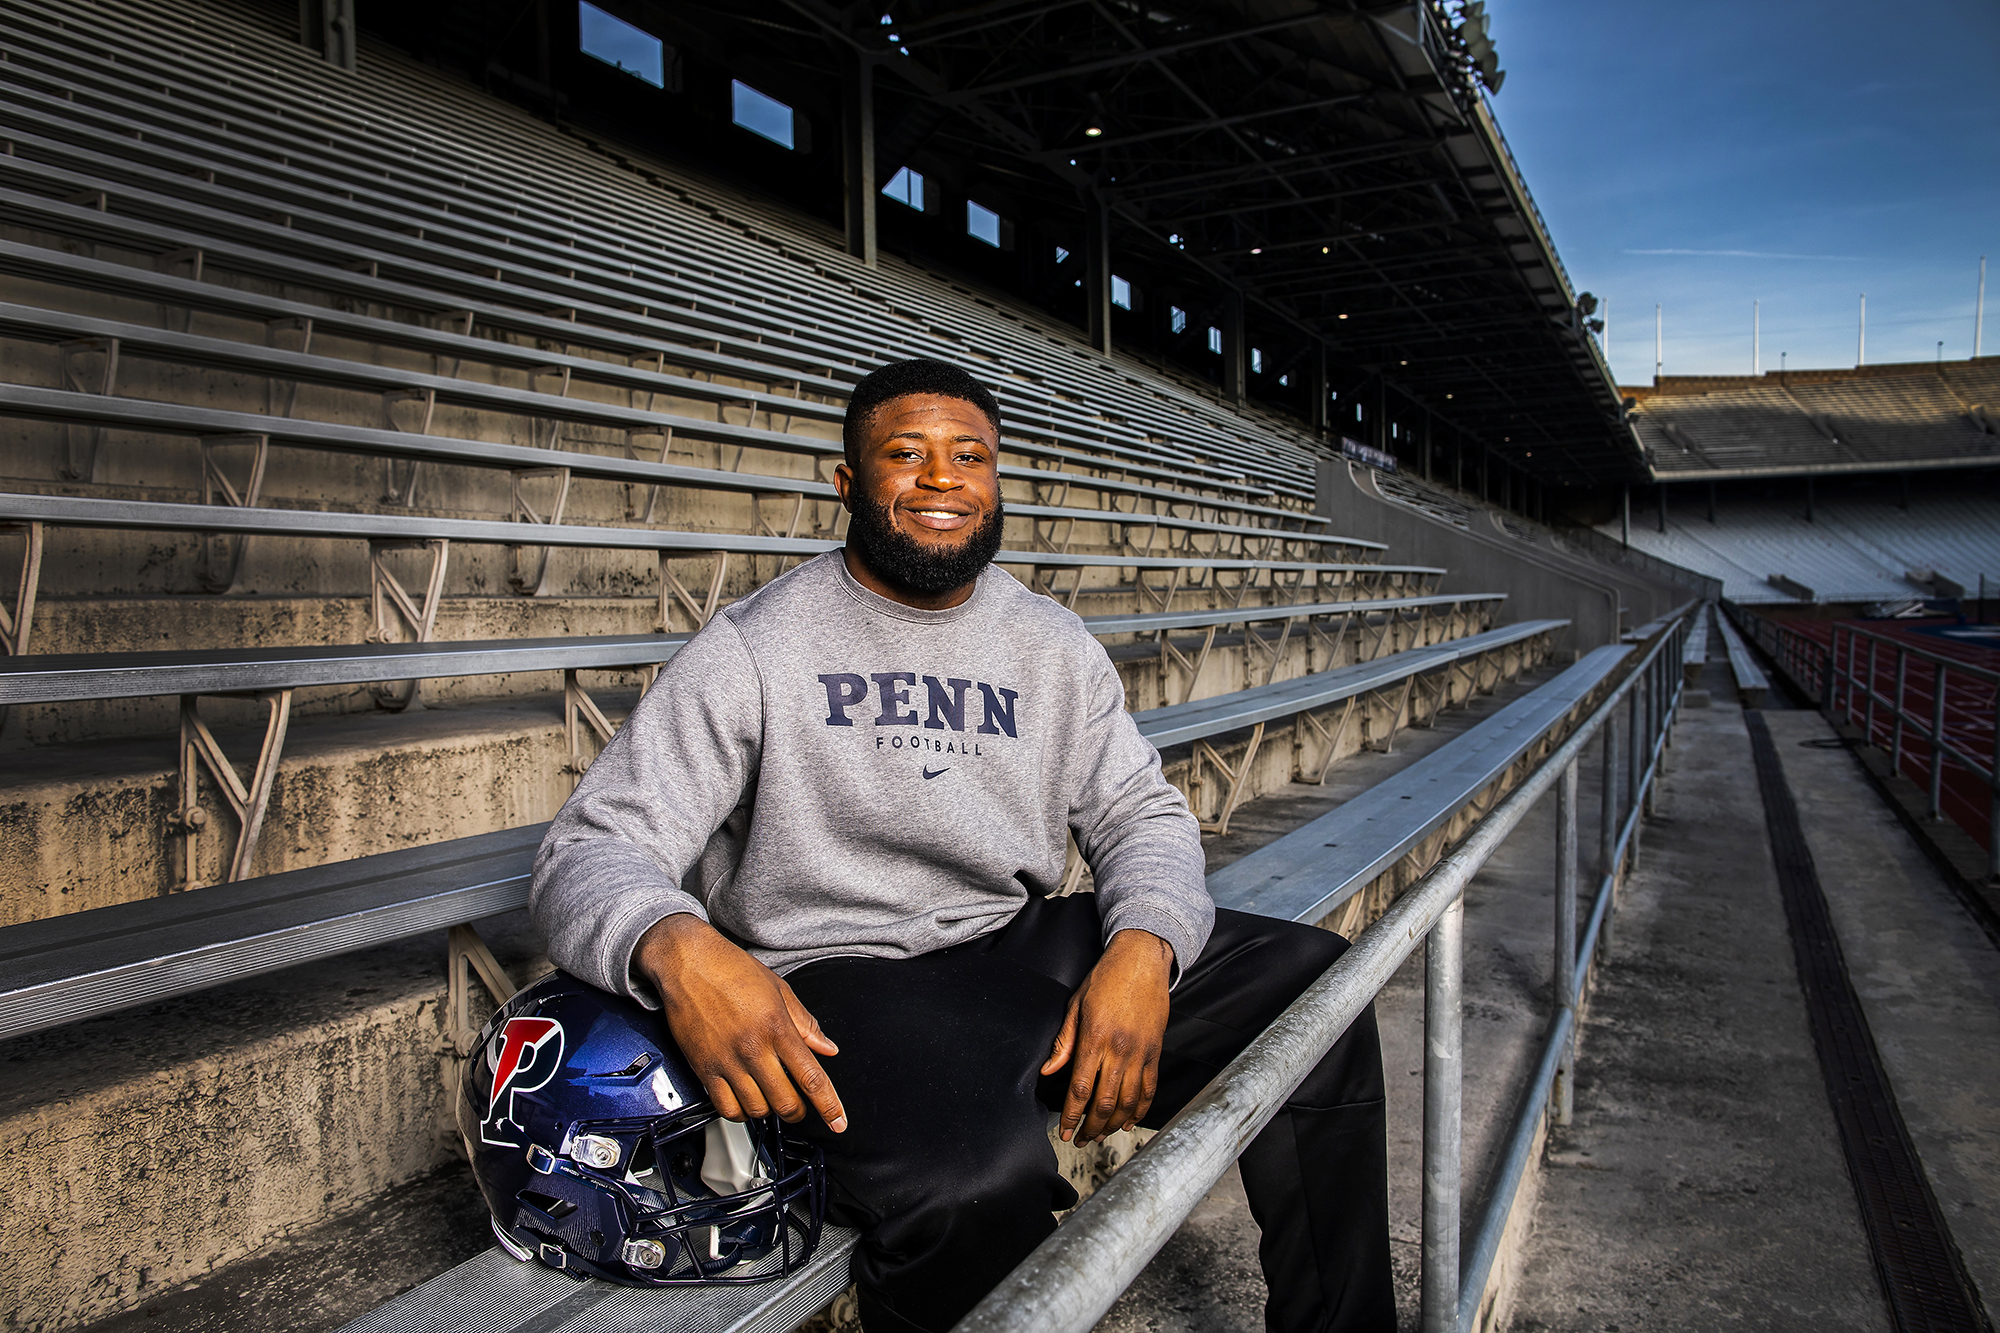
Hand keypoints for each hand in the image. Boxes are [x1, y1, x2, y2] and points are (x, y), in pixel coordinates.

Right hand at [633, 913, 846, 1132]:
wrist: (687, 962)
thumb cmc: (731, 969)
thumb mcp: (779, 990)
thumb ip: (806, 1023)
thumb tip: (827, 1048)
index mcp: (777, 1028)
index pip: (811, 1077)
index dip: (829, 1106)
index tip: (839, 1122)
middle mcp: (753, 1048)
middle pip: (785, 1102)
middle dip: (799, 1111)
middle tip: (800, 1105)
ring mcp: (727, 1061)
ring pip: (757, 1110)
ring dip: (770, 1111)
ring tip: (772, 1099)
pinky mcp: (704, 1068)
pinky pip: (725, 1107)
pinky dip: (740, 1113)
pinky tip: (746, 1102)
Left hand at [1040, 929, 1173, 1143]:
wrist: (1142, 960)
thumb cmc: (1106, 979)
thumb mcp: (1076, 1005)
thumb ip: (1063, 1042)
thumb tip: (1047, 1071)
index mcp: (1095, 1039)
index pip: (1080, 1089)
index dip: (1072, 1116)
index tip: (1065, 1131)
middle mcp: (1119, 1050)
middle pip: (1105, 1102)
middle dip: (1091, 1127)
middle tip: (1081, 1140)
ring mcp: (1140, 1052)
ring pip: (1129, 1101)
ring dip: (1114, 1123)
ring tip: (1101, 1135)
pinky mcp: (1155, 1051)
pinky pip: (1149, 1088)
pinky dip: (1140, 1109)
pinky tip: (1129, 1120)